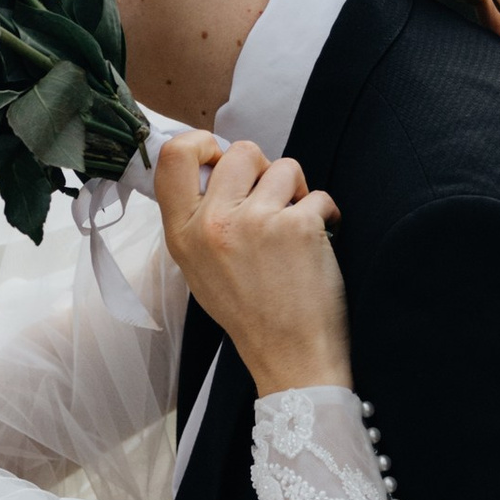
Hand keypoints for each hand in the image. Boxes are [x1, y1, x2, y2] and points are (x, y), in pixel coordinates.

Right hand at [154, 130, 347, 394]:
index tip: (220, 156)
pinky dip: (325, 215)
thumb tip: (215, 168)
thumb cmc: (249, 312)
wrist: (290, 356)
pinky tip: (318, 244)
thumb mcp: (199, 267)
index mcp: (182, 234)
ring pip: (284, 168)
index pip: (173, 157)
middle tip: (271, 200)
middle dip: (263, 168)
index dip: (201, 144)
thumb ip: (199, 218)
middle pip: (240, 151)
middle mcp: (213, 223)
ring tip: (293, 229)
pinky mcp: (298, 226)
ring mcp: (256, 222)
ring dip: (296, 192)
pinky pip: (318, 195)